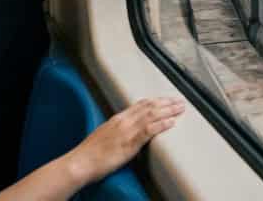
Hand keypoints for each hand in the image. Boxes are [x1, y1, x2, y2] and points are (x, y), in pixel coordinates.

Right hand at [68, 97, 184, 184]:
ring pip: (152, 116)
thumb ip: (117, 130)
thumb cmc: (90, 153)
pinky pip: (149, 131)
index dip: (155, 101)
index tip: (166, 99)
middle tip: (179, 101)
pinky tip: (171, 123)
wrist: (81, 162)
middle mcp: (123, 121)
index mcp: (118, 118)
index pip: (140, 105)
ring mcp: (127, 131)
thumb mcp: (105, 135)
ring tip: (180, 108)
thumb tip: (126, 132)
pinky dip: (161, 125)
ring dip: (169, 111)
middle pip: (149, 107)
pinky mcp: (129, 143)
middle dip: (166, 103)